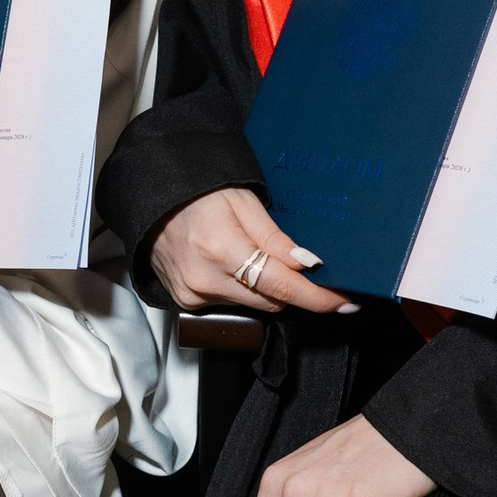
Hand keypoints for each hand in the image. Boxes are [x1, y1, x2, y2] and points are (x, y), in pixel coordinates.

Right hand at [148, 185, 353, 314]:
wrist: (152, 197)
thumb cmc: (196, 191)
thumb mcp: (243, 202)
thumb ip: (277, 238)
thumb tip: (309, 265)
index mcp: (221, 249)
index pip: (283, 286)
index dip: (318, 297)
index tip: (343, 303)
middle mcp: (205, 279)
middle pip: (273, 301)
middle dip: (293, 287)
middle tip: (305, 268)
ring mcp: (193, 294)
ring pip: (254, 305)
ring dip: (265, 287)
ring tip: (251, 252)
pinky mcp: (187, 301)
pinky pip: (231, 304)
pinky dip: (241, 289)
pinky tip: (232, 265)